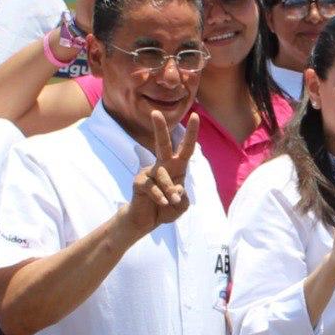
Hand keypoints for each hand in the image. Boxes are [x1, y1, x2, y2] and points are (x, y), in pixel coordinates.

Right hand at [121, 111, 198, 238]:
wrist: (145, 221)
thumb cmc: (165, 208)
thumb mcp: (180, 205)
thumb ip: (182, 197)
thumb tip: (175, 189)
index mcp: (176, 168)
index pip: (186, 148)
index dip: (191, 133)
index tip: (195, 116)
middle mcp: (162, 166)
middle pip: (162, 144)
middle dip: (160, 128)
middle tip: (155, 113)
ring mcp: (149, 172)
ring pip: (163, 175)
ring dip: (169, 190)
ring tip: (171, 201)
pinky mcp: (139, 182)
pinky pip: (152, 187)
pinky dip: (160, 197)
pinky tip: (162, 202)